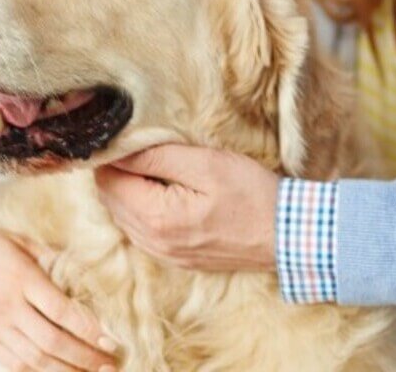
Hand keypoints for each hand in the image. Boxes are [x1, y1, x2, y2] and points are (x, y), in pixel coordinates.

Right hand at [0, 226, 117, 371]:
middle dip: (85, 357)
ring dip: (67, 371)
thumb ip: (47, 255)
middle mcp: (8, 306)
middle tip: (111, 364)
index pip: (62, 310)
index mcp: (19, 277)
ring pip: (36, 359)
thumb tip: (82, 268)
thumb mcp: (12, 238)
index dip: (90, 329)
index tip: (111, 339)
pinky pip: (15, 364)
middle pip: (52, 341)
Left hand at [94, 144, 280, 271]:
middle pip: (111, 199)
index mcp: (156, 218)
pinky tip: (167, 192)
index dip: (114, 156)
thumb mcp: (206, 164)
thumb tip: (119, 150)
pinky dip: (144, 208)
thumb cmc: (251, 194)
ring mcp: (164, 254)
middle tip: (145, 148)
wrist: (287, 236)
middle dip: (120, 172)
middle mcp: (153, 242)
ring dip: (131, 190)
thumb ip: (157, 157)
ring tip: (158, 168)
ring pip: (124, 215)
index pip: (108, 181)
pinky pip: (142, 230)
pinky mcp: (176, 258)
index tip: (131, 138)